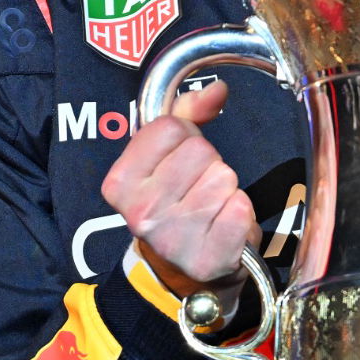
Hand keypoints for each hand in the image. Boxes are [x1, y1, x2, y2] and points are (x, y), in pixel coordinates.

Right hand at [100, 81, 257, 298]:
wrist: (184, 270)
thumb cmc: (176, 202)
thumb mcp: (167, 156)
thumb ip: (188, 112)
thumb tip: (218, 89)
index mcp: (120, 183)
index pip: (171, 127)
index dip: (185, 137)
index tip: (179, 160)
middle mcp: (141, 213)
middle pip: (200, 151)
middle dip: (208, 163)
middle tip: (197, 187)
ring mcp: (173, 239)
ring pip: (223, 177)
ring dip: (225, 188)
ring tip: (210, 207)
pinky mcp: (208, 258)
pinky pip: (240, 208)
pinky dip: (240, 212)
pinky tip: (224, 224)